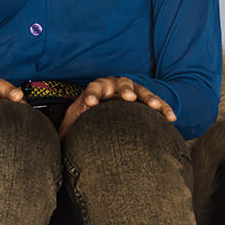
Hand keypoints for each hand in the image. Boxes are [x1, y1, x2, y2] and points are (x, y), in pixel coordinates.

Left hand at [58, 76, 173, 137]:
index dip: (92, 94)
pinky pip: (156, 104)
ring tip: (153, 106)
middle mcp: (114, 87)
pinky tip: (171, 118)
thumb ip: (67, 128)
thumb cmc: (86, 121)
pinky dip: (163, 108)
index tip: (91, 103)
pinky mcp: (144, 101)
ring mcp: (131, 92)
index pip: (93, 88)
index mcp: (95, 89)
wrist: (103, 114)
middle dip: (123, 89)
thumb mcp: (74, 124)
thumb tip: (54, 140)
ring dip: (147, 97)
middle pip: (120, 84)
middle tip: (127, 97)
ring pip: (140, 91)